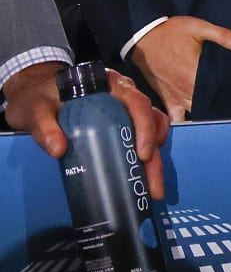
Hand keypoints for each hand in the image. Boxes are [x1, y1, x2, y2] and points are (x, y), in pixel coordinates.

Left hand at [4, 62, 170, 198]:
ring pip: (152, 131)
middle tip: (153, 186)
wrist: (33, 96)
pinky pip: (142, 138)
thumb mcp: (36, 110)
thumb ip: (44, 126)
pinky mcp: (120, 125)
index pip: (138, 103)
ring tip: (151, 186)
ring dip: (155, 159)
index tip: (142, 154)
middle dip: (154, 156)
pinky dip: (146, 157)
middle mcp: (123, 96)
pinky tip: (142, 177)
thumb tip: (58, 149)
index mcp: (109, 85)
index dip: (146, 128)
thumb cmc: (37, 98)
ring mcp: (124, 111)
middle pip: (151, 122)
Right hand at [130, 16, 230, 121]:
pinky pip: (175, 119)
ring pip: (195, 116)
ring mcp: (175, 97)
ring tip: (222, 118)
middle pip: (209, 107)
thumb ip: (223, 36)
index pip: (220, 93)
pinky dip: (184, 124)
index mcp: (195, 75)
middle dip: (223, 108)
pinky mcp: (166, 99)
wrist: (142, 37)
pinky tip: (195, 128)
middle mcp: (186, 90)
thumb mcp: (198, 27)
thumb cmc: (170, 32)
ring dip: (207, 116)